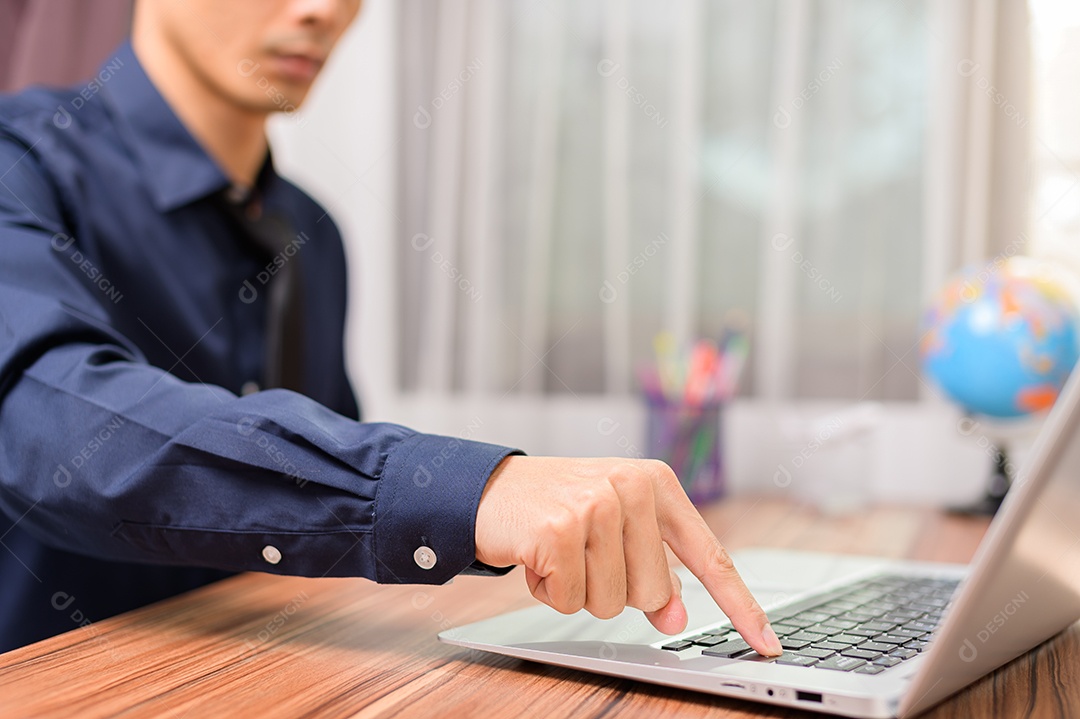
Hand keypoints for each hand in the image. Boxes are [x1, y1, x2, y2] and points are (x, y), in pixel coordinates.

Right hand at [474, 456, 782, 655]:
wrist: (489, 487)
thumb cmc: (557, 506)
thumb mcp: (615, 528)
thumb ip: (653, 567)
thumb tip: (676, 616)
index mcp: (656, 483)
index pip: (709, 555)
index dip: (740, 605)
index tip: (766, 641)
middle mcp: (631, 487)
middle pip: (653, 593)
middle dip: (614, 590)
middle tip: (583, 554)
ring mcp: (596, 506)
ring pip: (612, 603)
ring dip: (578, 590)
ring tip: (559, 551)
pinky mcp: (559, 530)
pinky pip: (570, 600)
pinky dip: (549, 591)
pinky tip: (537, 556)